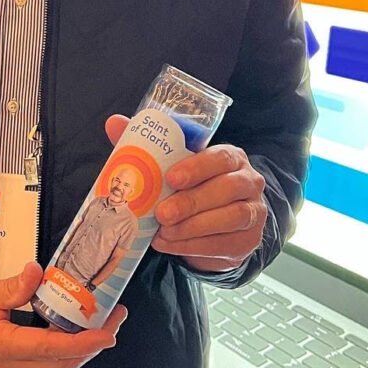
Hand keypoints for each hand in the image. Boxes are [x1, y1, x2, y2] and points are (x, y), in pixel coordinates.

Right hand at [0, 263, 125, 367]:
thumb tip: (37, 272)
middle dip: (94, 342)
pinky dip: (70, 347)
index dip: (82, 342)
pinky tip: (79, 328)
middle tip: (116, 315)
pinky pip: (50, 363)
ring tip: (105, 320)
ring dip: (85, 346)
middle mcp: (11, 366)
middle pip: (62, 362)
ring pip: (59, 366)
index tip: (107, 332)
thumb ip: (9, 287)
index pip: (48, 348)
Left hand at [105, 115, 266, 272]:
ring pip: (231, 218)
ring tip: (164, 232)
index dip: (198, 167)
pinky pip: (223, 244)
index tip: (171, 178)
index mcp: (231, 158)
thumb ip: (147, 146)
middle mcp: (249, 182)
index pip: (221, 157)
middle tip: (162, 213)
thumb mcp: (173, 166)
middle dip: (192, 202)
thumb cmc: (191, 188)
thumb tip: (114, 122)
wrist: (214, 225)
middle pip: (228, 188)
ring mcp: (253, 212)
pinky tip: (170, 244)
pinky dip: (193, 246)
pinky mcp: (247, 241)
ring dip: (193, 227)